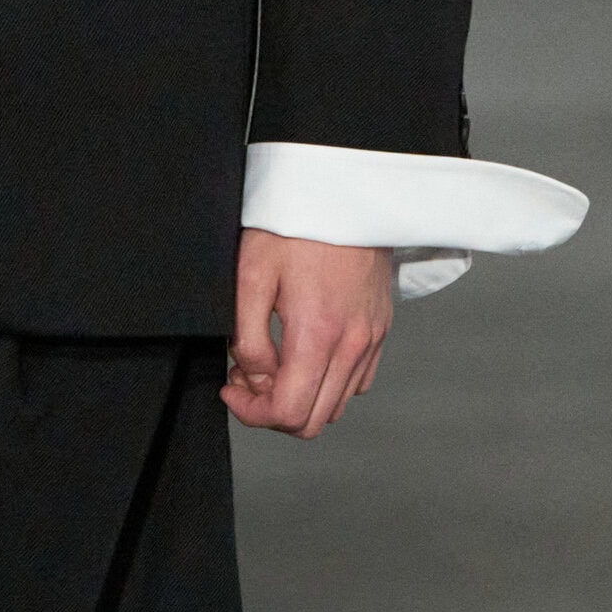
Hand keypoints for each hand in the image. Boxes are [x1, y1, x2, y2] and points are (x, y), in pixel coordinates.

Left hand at [223, 232, 393, 439]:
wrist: (345, 189)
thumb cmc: (296, 225)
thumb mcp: (252, 276)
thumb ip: (247, 338)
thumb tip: (254, 377)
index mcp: (318, 334)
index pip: (287, 412)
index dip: (251, 413)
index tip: (232, 389)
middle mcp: (351, 344)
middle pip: (311, 421)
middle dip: (272, 411)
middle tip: (248, 377)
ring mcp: (370, 339)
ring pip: (333, 407)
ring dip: (299, 399)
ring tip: (274, 364)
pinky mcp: (380, 330)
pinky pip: (354, 383)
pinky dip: (326, 384)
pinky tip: (304, 356)